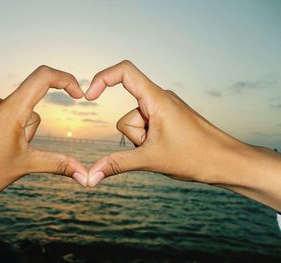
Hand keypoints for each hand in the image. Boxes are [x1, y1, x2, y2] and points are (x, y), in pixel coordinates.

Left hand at [0, 66, 87, 228]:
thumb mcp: (23, 167)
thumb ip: (58, 164)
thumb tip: (85, 175)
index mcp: (8, 111)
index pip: (42, 78)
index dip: (65, 79)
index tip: (77, 93)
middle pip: (28, 108)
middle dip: (28, 131)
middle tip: (11, 154)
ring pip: (12, 114)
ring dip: (13, 132)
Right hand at [85, 60, 280, 211]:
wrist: (226, 162)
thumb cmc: (196, 156)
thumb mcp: (150, 160)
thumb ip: (117, 164)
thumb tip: (90, 176)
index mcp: (157, 99)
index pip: (125, 72)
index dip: (102, 78)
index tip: (88, 96)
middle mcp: (160, 99)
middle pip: (127, 116)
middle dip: (135, 138)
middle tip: (157, 148)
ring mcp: (164, 109)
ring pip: (136, 126)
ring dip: (143, 142)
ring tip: (165, 150)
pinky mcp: (167, 119)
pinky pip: (146, 128)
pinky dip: (149, 141)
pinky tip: (167, 149)